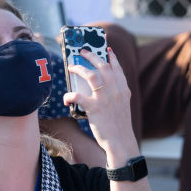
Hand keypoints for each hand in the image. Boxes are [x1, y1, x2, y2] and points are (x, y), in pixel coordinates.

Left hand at [63, 47, 137, 161]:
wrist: (121, 141)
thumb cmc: (120, 125)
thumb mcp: (123, 105)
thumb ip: (116, 93)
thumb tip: (101, 84)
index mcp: (123, 89)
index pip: (117, 68)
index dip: (111, 57)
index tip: (107, 49)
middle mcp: (115, 90)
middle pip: (102, 66)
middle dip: (91, 56)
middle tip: (82, 52)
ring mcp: (105, 98)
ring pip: (90, 75)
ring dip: (79, 68)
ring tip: (71, 67)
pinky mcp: (94, 107)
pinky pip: (77, 96)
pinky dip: (69, 95)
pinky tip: (66, 98)